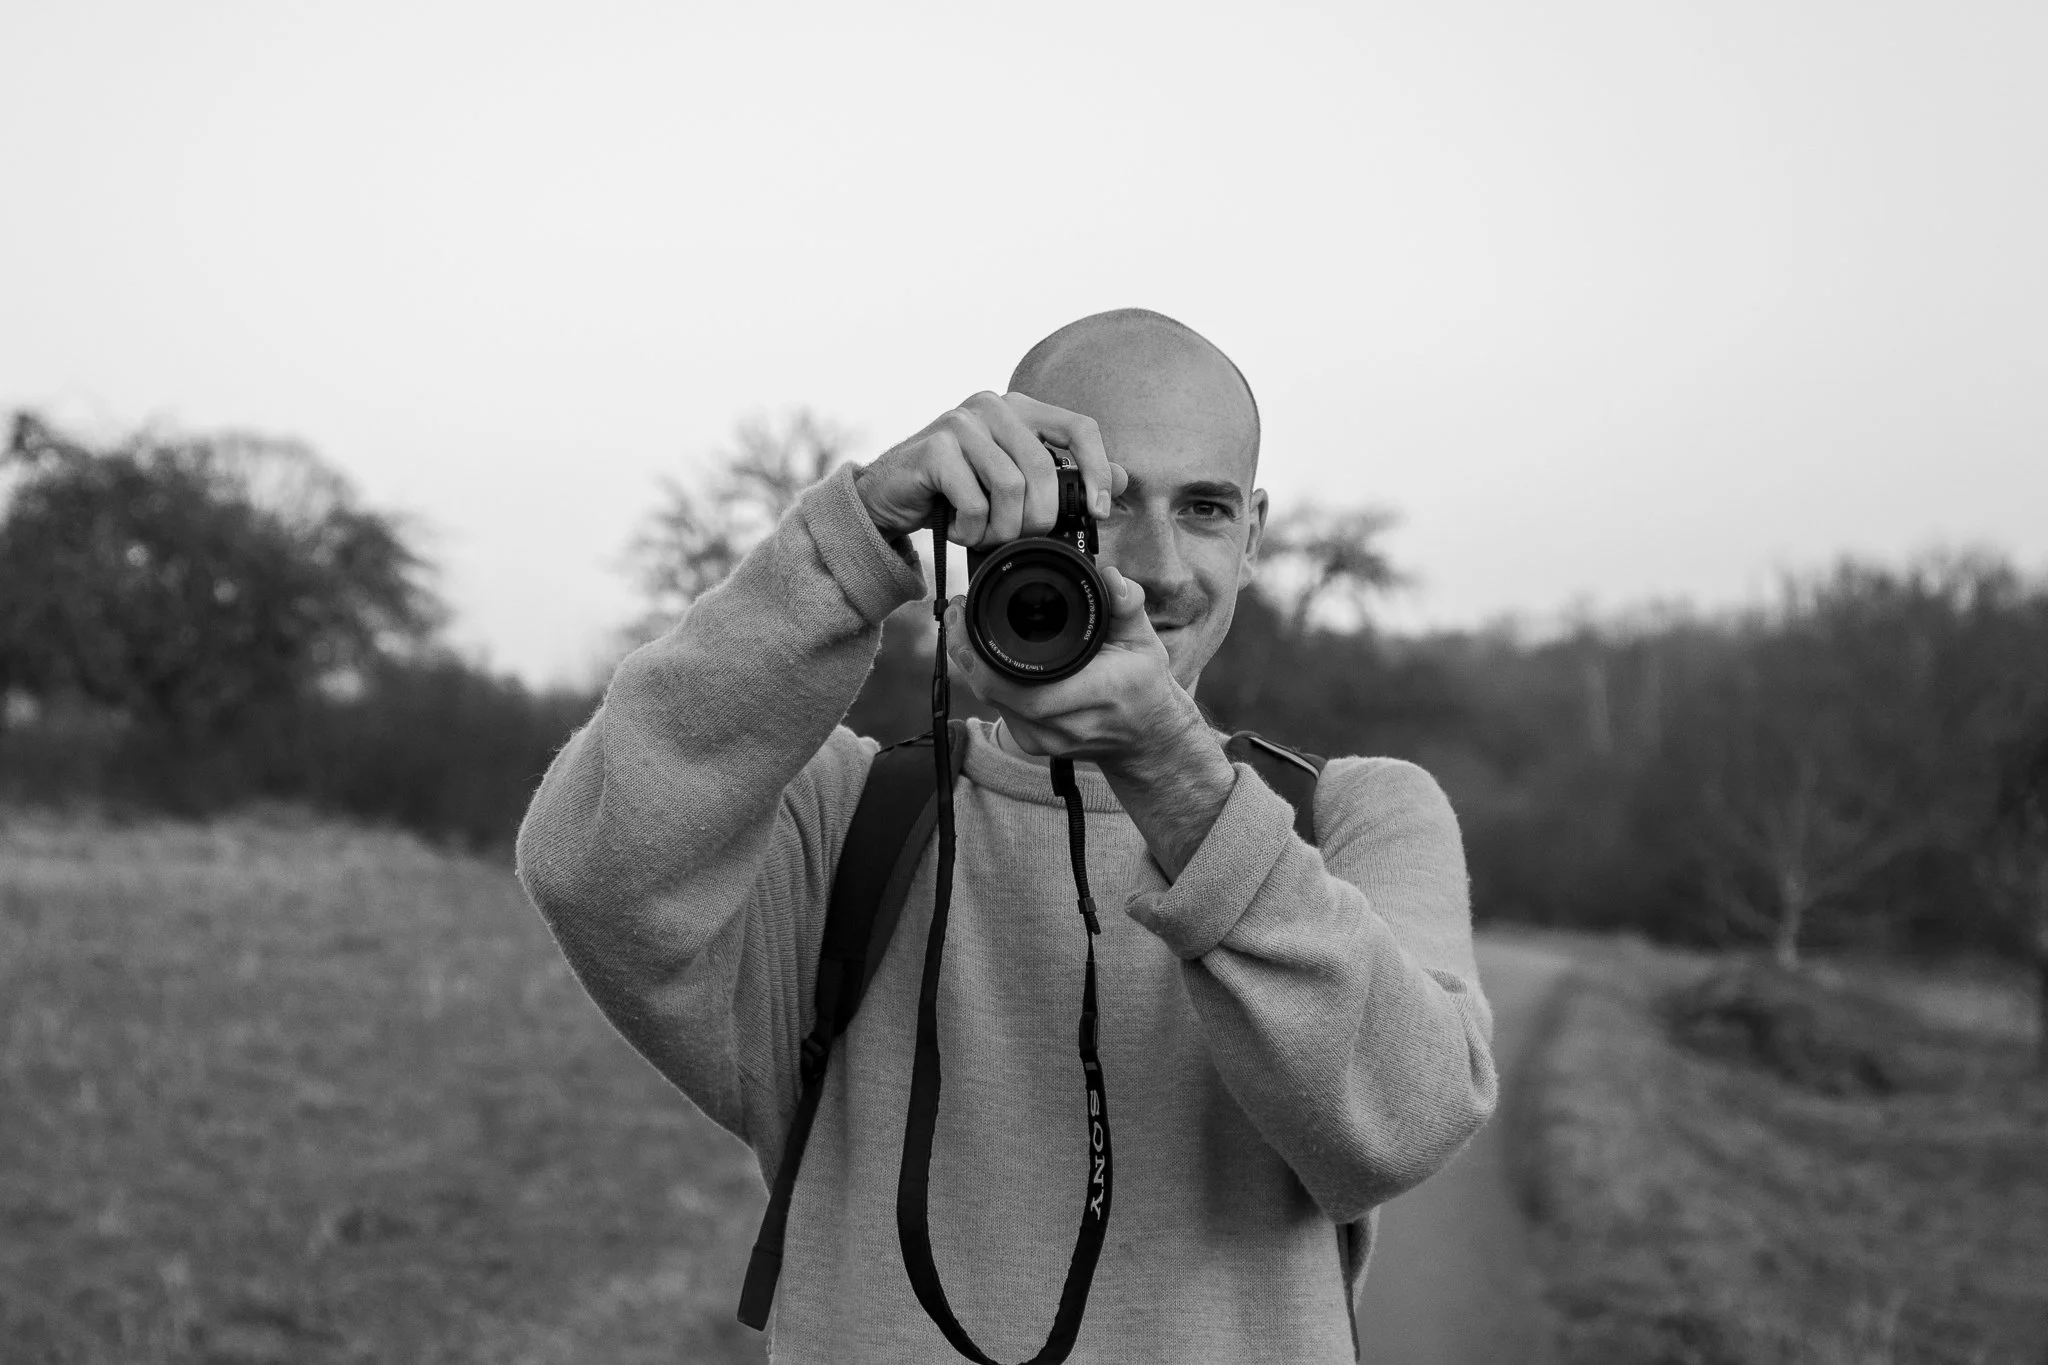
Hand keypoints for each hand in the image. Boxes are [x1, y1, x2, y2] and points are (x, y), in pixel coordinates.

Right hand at [855, 391, 1125, 547]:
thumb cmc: (955, 493)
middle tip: (1021, 539)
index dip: (1098, 470)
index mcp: (1020, 408)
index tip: (1099, 512)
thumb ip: (1062, 477)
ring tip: (986, 537)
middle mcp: (993, 406)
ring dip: (1002, 529)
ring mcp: (960, 422)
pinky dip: (973, 530)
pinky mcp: (934, 448)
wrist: (887, 499)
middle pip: (1044, 468)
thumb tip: (1123, 479)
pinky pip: (975, 501)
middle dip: (1040, 518)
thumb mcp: (1013, 483)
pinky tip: (960, 531)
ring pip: (1011, 486)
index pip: (1079, 428)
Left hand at [943, 564, 1203, 766]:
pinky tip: (982, 653)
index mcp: (1090, 696)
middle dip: (965, 649)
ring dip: (973, 663)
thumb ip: (1128, 607)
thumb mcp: (1144, 642)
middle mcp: (1061, 726)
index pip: (1017, 685)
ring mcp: (1042, 739)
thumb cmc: (1143, 686)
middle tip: (958, 610)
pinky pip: (998, 708)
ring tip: (964, 625)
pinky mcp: (1031, 742)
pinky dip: (987, 679)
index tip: (966, 610)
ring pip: (990, 700)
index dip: (978, 651)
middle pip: (991, 691)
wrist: (1146, 737)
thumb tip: (1112, 576)